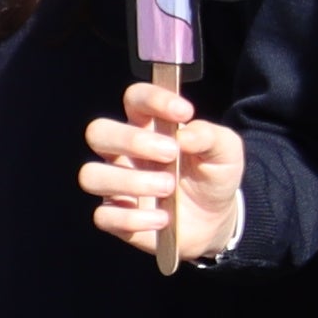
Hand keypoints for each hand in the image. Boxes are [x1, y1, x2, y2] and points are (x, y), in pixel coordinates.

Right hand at [80, 82, 242, 261]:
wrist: (216, 220)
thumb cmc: (213, 175)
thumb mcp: (226, 152)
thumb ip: (211, 136)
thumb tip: (185, 135)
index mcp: (149, 126)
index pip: (135, 98)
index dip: (154, 99)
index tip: (184, 112)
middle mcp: (125, 152)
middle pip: (98, 132)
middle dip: (132, 141)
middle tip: (171, 154)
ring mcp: (116, 185)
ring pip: (92, 175)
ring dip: (132, 181)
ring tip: (169, 187)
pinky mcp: (117, 218)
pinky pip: (105, 216)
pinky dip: (134, 219)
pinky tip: (162, 218)